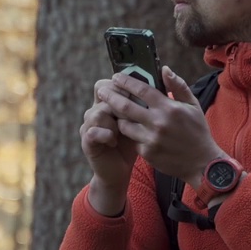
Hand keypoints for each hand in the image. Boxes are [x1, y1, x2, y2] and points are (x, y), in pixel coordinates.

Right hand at [80, 79, 137, 213]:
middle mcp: (96, 111)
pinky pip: (93, 131)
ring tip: (124, 129)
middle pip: (101, 93)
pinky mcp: (87, 141)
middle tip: (135, 110)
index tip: (138, 92)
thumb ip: (147, 102)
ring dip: (114, 119)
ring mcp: (89, 125)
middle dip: (119, 99)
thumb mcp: (143, 121)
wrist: (121, 170)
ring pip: (98, 112)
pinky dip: (106, 135)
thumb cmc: (134, 143)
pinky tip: (114, 141)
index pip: (107, 84)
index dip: (120, 85)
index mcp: (108, 103)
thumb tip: (163, 79)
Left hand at [99, 67, 225, 187]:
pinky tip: (128, 130)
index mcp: (169, 108)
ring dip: (118, 117)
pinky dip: (130, 134)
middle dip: (111, 97)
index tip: (116, 76)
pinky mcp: (147, 153)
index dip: (126, 82)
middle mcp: (158, 122)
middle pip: (125, 107)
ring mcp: (151, 139)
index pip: (142, 90)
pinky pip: (132, 140)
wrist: (202, 164)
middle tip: (102, 91)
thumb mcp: (193, 105)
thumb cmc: (198, 132)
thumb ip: (178, 86)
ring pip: (124, 125)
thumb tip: (164, 69)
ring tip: (112, 111)